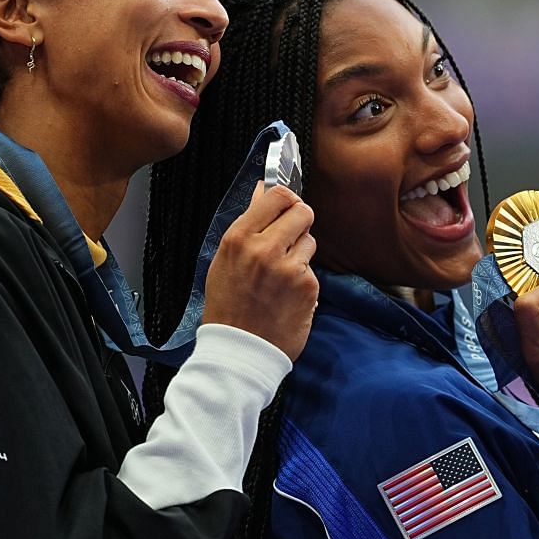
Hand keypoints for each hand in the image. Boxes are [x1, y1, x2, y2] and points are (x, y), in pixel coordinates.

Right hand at [200, 184, 318, 360]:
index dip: (286, 199)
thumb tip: (263, 189)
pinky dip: (303, 279)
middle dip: (299, 222)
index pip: (276, 195)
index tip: (286, 206)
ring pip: (310, 240)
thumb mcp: (226, 259)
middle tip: (289, 238)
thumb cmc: (229, 305)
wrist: (240, 349)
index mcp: (238, 239)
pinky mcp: (307, 286)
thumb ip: (248, 223)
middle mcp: (263, 249)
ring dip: (301, 253)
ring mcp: (288, 268)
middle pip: (301, 211)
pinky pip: (312, 268)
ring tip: (281, 274)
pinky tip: (287, 294)